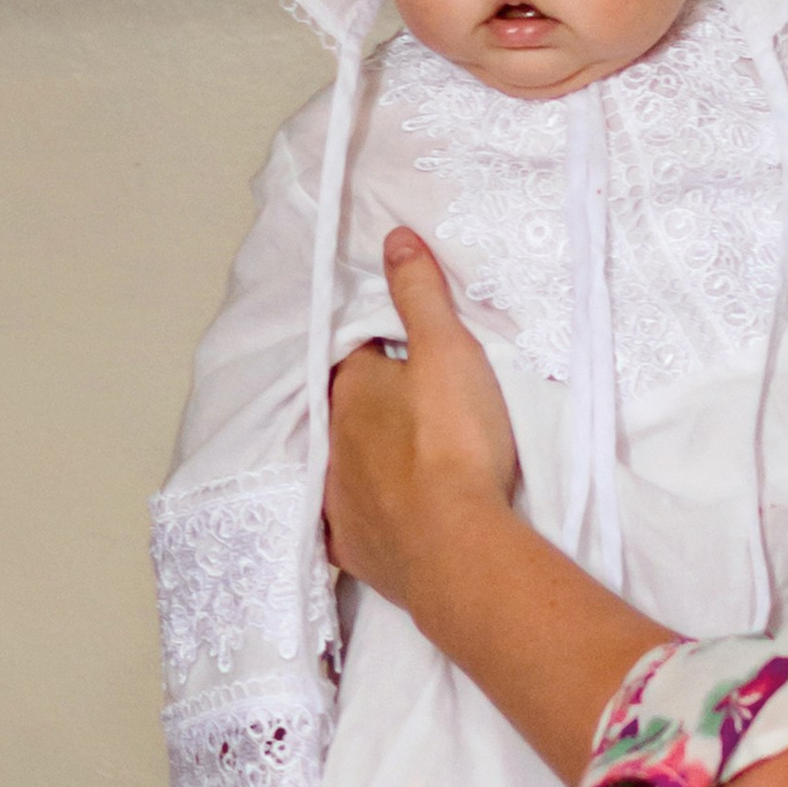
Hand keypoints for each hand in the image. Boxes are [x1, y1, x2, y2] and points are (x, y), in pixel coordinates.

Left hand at [325, 227, 520, 606]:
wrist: (455, 547)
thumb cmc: (454, 440)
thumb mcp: (448, 350)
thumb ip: (420, 294)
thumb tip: (393, 238)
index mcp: (350, 390)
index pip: (356, 355)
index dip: (380, 350)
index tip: (404, 353)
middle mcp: (331, 442)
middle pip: (348, 412)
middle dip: (372, 405)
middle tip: (407, 405)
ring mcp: (338, 500)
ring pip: (345, 466)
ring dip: (368, 459)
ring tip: (401, 460)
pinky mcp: (352, 548)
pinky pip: (349, 525)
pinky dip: (364, 516)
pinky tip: (377, 519)